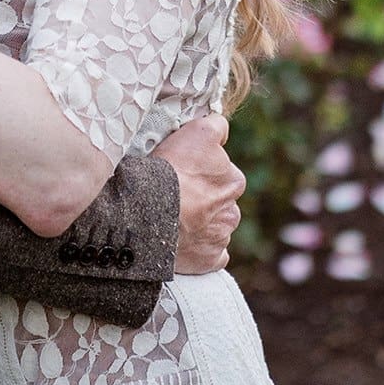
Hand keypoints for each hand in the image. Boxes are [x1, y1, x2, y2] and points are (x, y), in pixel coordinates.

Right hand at [154, 114, 244, 273]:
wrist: (149, 213)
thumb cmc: (170, 169)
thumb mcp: (197, 131)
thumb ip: (216, 126)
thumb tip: (222, 127)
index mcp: (234, 179)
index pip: (223, 167)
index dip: (201, 165)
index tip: (184, 168)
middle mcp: (232, 207)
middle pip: (219, 197)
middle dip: (204, 195)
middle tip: (176, 191)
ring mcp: (222, 236)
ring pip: (215, 224)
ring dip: (201, 220)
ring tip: (174, 215)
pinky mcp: (212, 258)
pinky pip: (211, 251)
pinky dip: (199, 246)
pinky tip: (182, 237)